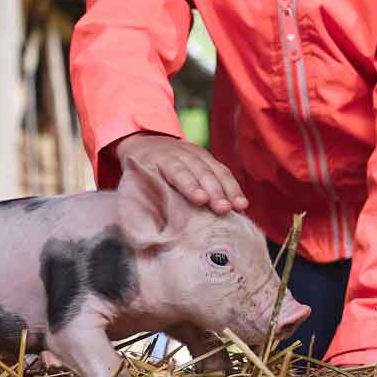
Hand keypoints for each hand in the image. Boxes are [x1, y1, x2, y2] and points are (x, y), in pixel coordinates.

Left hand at [113, 132, 248, 215]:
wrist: (146, 144)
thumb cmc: (139, 175)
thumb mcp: (134, 184)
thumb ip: (143, 202)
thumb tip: (148, 233)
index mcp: (158, 160)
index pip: (177, 172)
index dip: (190, 185)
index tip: (201, 200)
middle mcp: (180, 154)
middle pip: (200, 171)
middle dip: (215, 190)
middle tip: (224, 209)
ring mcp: (196, 153)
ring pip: (215, 170)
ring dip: (229, 189)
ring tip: (239, 207)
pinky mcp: (208, 157)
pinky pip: (223, 171)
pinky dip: (233, 186)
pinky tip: (241, 202)